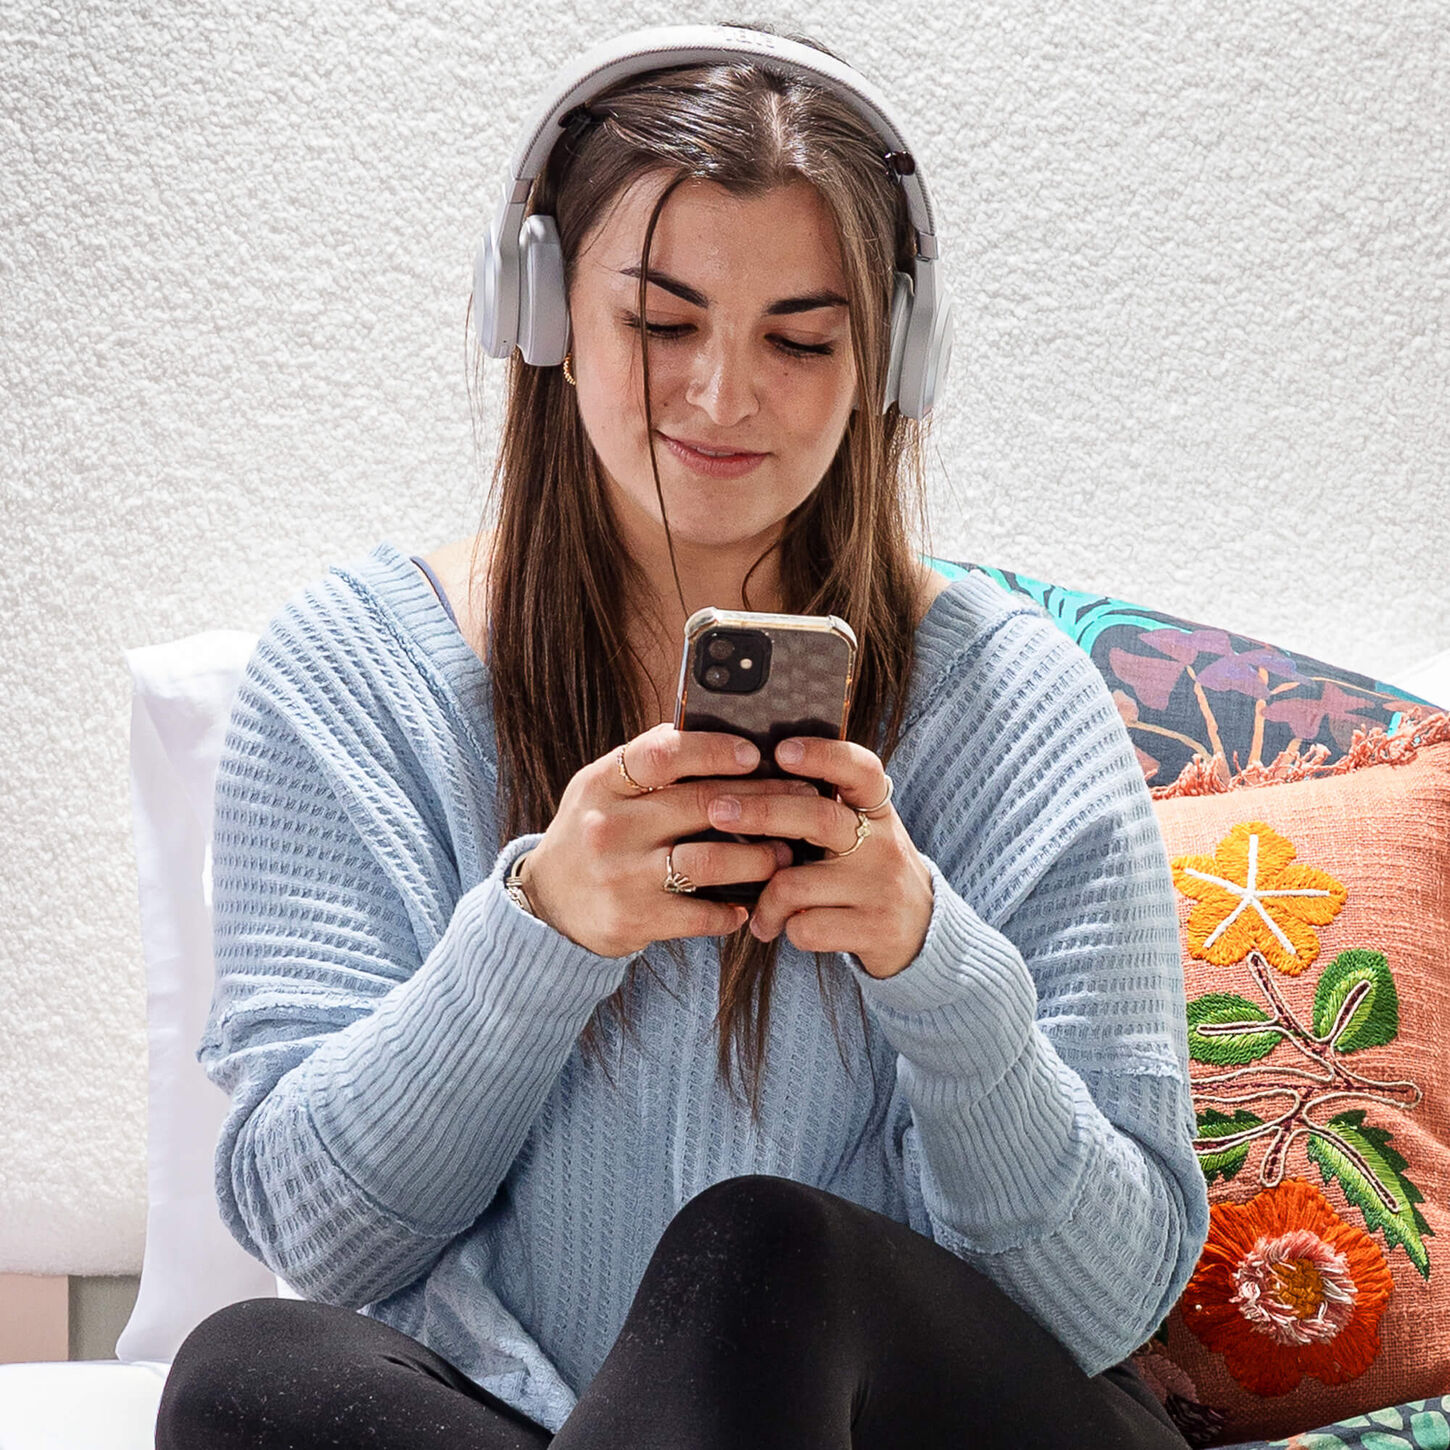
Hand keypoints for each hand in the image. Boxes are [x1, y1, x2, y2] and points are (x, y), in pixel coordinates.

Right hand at [519, 723, 814, 956]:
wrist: (547, 902)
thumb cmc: (595, 831)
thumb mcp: (605, 788)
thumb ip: (652, 762)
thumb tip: (724, 729)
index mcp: (603, 782)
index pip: (663, 753)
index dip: (715, 750)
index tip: (756, 753)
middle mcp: (609, 825)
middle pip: (700, 805)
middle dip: (761, 802)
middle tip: (802, 800)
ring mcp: (621, 875)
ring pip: (709, 860)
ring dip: (758, 857)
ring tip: (784, 853)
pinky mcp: (633, 920)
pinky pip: (701, 914)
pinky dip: (733, 909)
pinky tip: (751, 903)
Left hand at [711, 737, 932, 979]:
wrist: (922, 931)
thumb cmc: (868, 870)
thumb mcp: (861, 830)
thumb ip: (822, 807)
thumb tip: (746, 779)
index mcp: (877, 809)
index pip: (859, 768)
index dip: (822, 754)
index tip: (781, 750)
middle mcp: (884, 843)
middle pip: (819, 818)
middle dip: (761, 812)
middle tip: (717, 811)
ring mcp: (882, 888)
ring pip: (798, 884)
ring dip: (765, 899)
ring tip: (757, 912)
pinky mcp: (875, 930)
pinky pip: (806, 927)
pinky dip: (784, 929)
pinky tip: (783, 930)